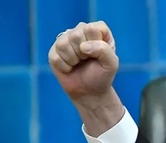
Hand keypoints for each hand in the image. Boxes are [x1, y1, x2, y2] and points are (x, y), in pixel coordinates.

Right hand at [48, 21, 123, 135]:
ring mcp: (65, 39)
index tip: (98, 55)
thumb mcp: (111, 64)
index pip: (92, 28)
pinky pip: (55, 57)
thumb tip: (83, 46)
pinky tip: (70, 68)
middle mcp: (80, 31)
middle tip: (87, 60)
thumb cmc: (102, 75)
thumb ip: (104, 50)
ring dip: (73, 60)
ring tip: (78, 63)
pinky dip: (64, 67)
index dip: (95, 44)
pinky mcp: (54, 50)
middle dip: (83, 54)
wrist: (90, 91)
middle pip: (75, 35)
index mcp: (97, 31)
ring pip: (63, 44)